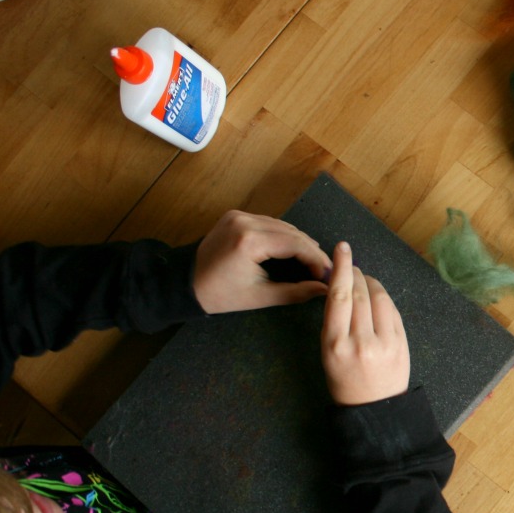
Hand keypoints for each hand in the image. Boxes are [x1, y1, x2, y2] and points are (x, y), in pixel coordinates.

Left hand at [193, 211, 330, 313]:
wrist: (185, 283)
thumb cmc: (220, 295)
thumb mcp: (260, 297)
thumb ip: (296, 292)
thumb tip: (325, 289)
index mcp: (250, 242)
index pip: (296, 244)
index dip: (316, 259)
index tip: (328, 274)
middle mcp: (245, 222)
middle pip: (292, 232)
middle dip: (311, 251)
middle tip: (324, 270)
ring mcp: (239, 216)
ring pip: (282, 225)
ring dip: (299, 242)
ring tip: (312, 261)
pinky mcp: (235, 216)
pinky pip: (269, 223)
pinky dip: (283, 235)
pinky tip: (293, 249)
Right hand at [321, 242, 409, 404]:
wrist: (374, 408)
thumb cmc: (344, 380)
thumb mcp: (328, 352)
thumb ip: (334, 320)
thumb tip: (341, 285)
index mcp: (335, 344)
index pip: (339, 296)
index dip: (342, 267)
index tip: (343, 248)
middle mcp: (360, 342)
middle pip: (359, 293)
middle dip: (355, 273)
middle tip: (351, 265)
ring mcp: (384, 343)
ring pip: (378, 298)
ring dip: (370, 282)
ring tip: (363, 279)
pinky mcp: (402, 344)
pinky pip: (392, 310)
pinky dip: (383, 297)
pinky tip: (377, 295)